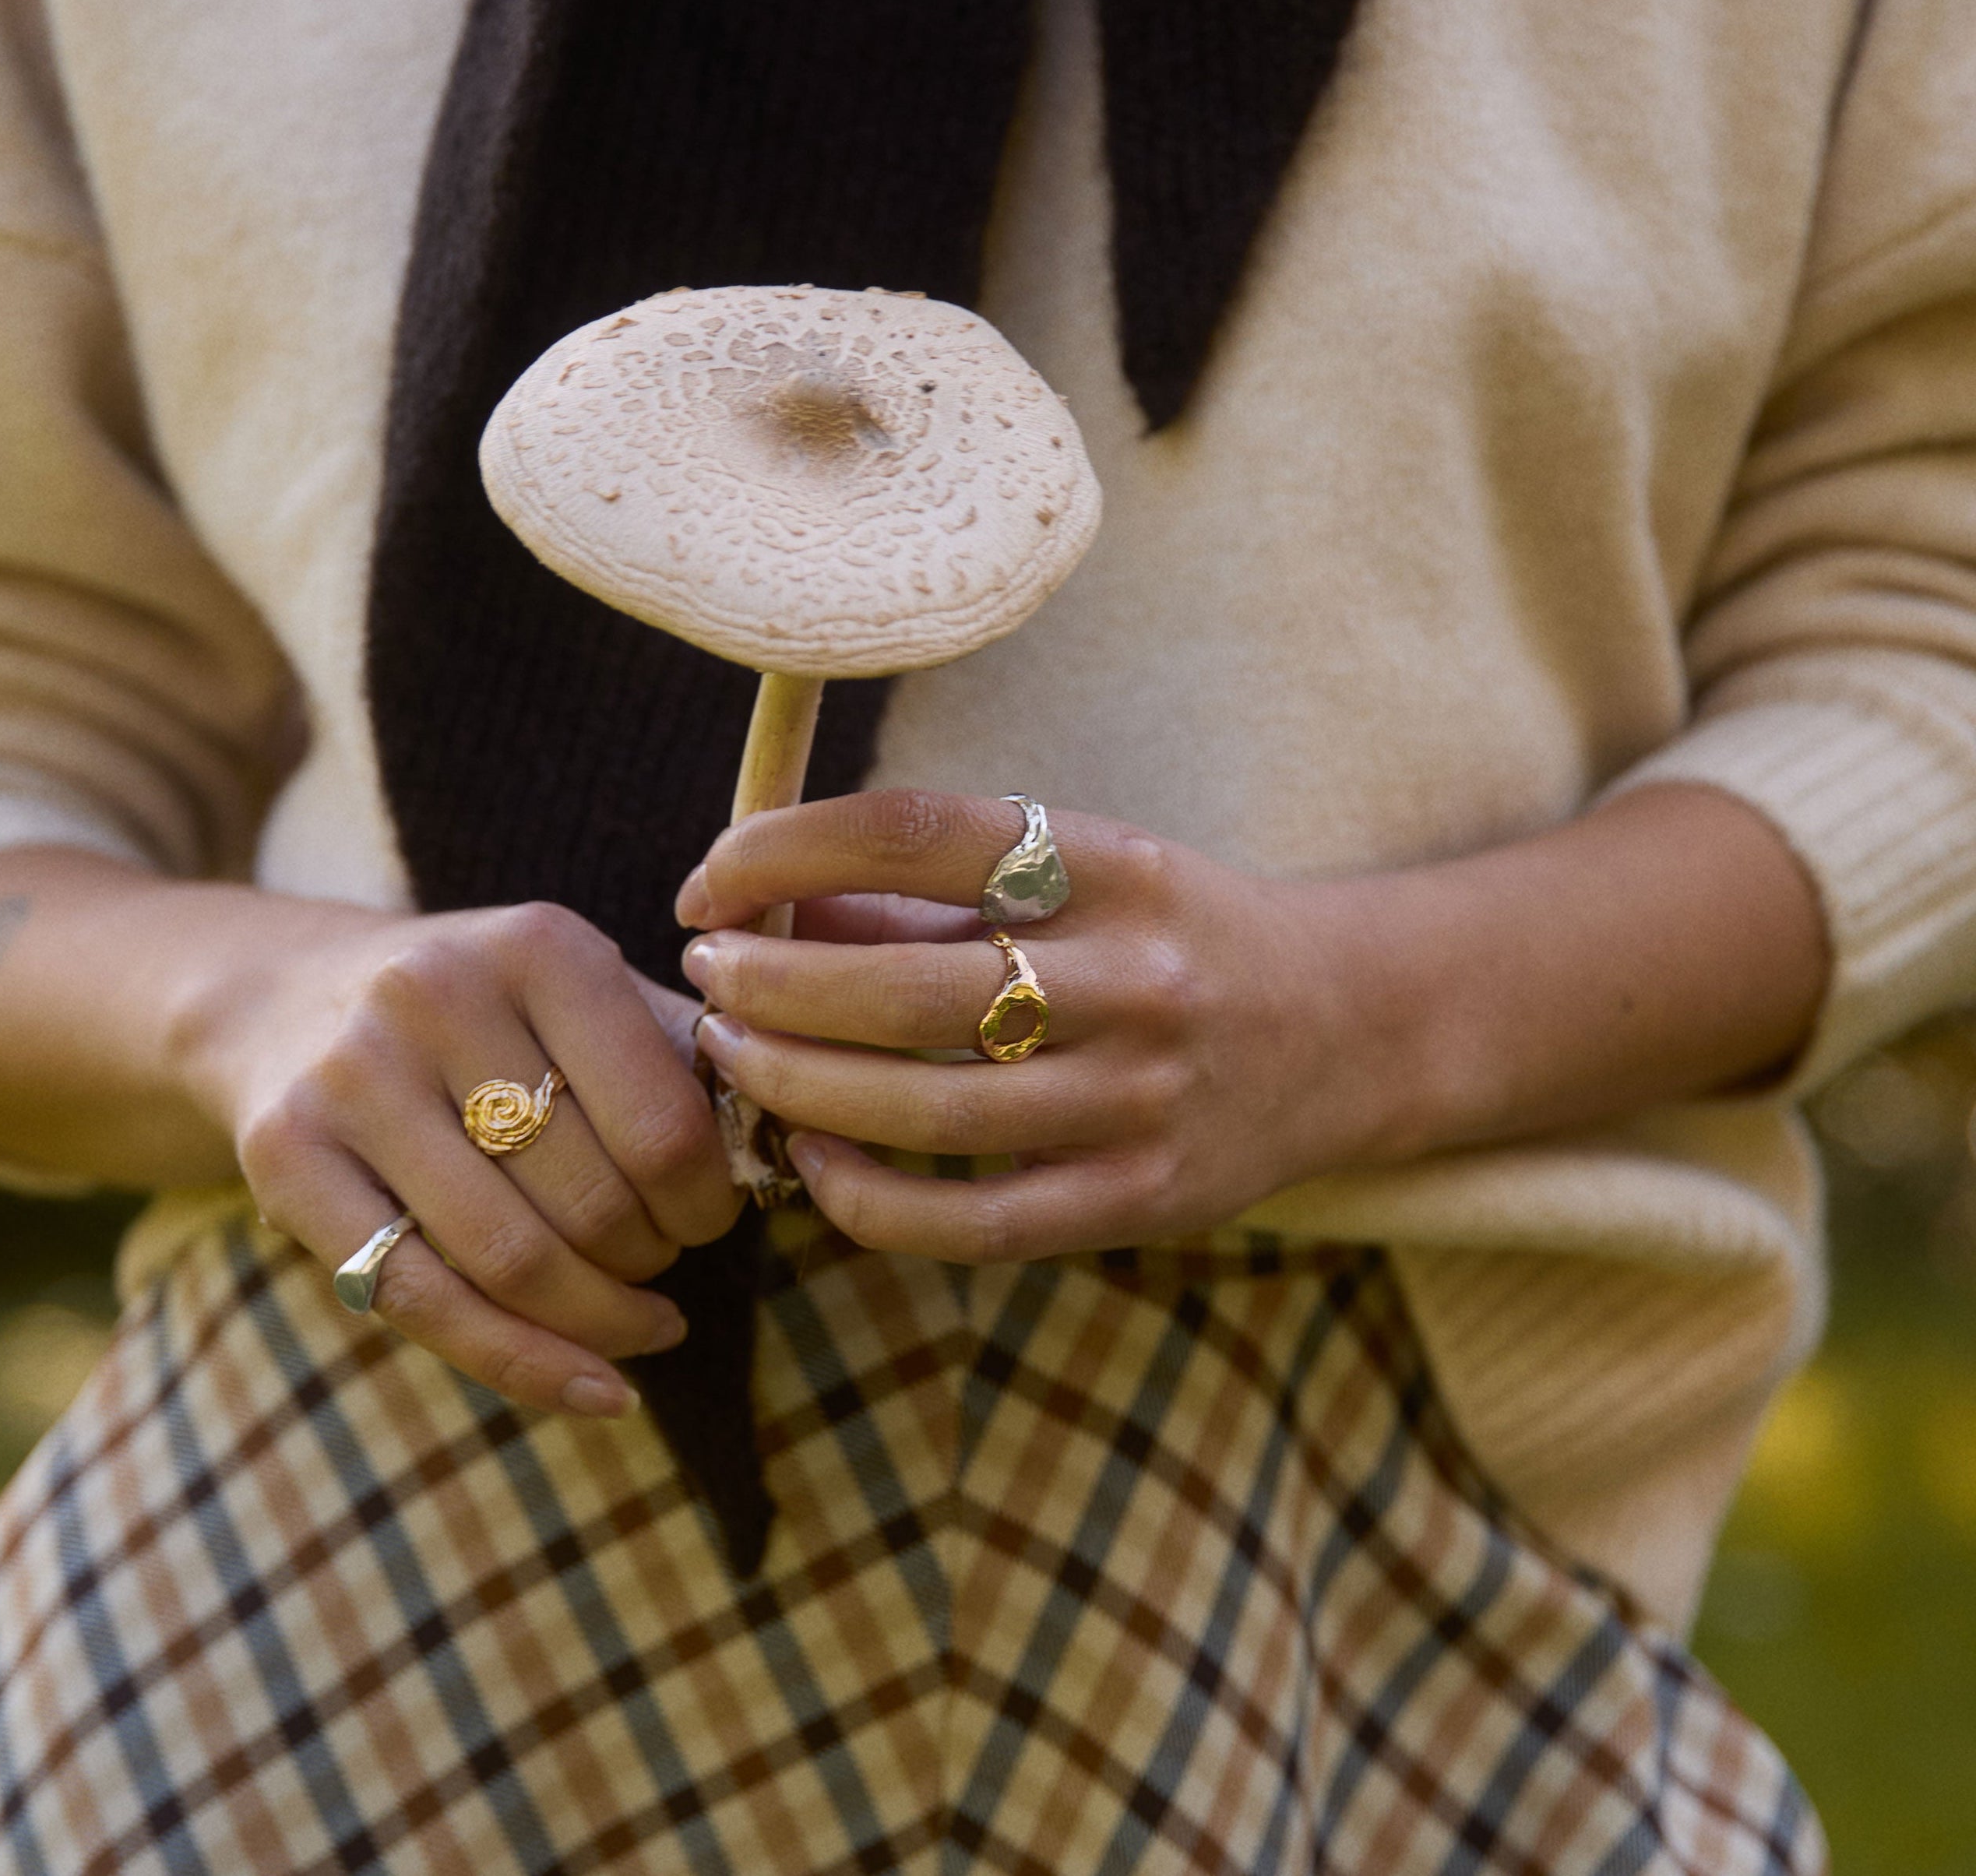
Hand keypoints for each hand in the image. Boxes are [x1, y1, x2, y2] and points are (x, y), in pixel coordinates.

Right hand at [157, 894, 741, 1415]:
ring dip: (602, 1321)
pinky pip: (425, 1304)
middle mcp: (436, 995)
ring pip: (514, 1262)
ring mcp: (353, 1078)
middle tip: (665, 1261)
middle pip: (592, 1201)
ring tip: (638, 1322)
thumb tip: (786, 1154)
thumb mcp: (578, 990)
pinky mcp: (287, 1159)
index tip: (717, 1216)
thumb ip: (681, 1055)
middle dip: (654, 1257)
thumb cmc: (481, 1010)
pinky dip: (529, 1368)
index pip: (664, 1122)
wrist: (283, 995)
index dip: (710, 1200)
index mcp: (540, 945)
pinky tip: (598, 1391)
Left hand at [675, 789, 1377, 1264]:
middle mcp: (1134, 974)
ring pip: (925, 1109)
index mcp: (1109, 863)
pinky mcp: (1143, 1200)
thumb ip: (920, 896)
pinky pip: (973, 1221)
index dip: (784, 849)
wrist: (1349, 1025)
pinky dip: (868, 1200)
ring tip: (733, 1054)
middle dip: (770, 982)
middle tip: (704, 972)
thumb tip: (759, 909)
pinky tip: (812, 1163)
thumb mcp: (1073, 871)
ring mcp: (1142, 1098)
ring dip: (798, 1083)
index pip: (914, 832)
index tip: (710, 875)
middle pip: (904, 986)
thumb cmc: (1167, 932)